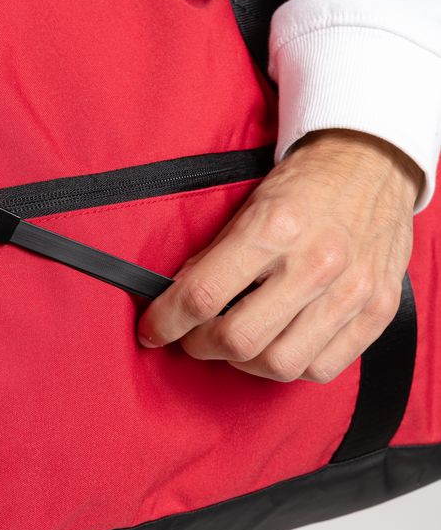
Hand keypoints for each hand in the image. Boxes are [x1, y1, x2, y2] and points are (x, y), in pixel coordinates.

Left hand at [136, 129, 422, 382]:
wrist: (374, 161)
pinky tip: (276, 345)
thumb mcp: (250, 201)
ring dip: (243, 363)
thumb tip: (177, 297)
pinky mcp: (377, 311)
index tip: (152, 330)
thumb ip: (216, 253)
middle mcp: (315, 263)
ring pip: (280, 364)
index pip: (204, 294)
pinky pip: (322, 367)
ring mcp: (351, 291)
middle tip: (192, 336)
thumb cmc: (307, 181)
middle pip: (239, 339)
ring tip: (234, 343)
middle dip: (200, 345)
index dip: (167, 321)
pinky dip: (289, 366)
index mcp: (275, 227)